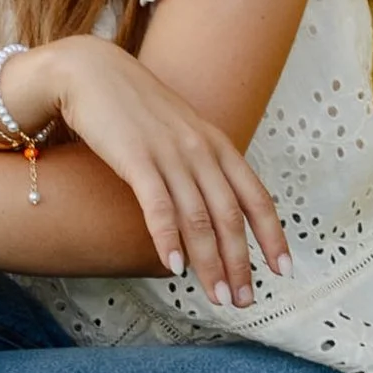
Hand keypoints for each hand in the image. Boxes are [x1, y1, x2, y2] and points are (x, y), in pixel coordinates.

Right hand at [24, 37, 287, 307]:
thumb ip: (200, 166)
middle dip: (241, 263)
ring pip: (199, 218)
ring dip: (210, 262)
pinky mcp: (136, 158)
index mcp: (218, 145)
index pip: (256, 197)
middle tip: (244, 300)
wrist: (91, 72)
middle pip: (231, 216)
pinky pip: (157, 206)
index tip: (282, 270)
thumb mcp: (180, 133)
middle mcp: (201, 150)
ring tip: (217, 296)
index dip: (272, 235)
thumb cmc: (134, 109)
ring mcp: (170, 153)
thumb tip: (211, 210)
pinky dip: (167, 239)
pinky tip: (173, 268)